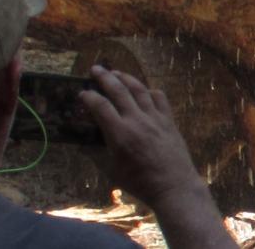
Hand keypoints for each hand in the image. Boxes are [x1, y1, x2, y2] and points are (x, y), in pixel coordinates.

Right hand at [81, 66, 235, 248]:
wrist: (173, 185)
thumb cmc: (139, 182)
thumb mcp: (111, 170)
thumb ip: (95, 154)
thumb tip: (81, 144)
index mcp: (120, 133)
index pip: (100, 106)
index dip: (89, 97)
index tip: (81, 93)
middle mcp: (137, 120)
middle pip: (119, 91)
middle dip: (105, 77)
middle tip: (95, 69)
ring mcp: (155, 118)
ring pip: (140, 90)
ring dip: (126, 78)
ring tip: (116, 72)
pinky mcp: (169, 120)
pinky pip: (159, 98)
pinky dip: (150, 90)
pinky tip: (144, 89)